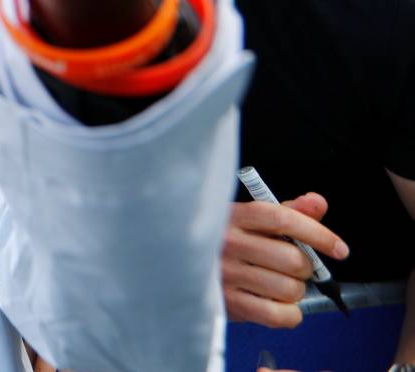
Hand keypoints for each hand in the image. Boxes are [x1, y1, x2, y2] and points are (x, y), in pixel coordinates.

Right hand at [221, 193, 348, 327]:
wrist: (179, 262)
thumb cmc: (223, 240)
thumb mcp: (248, 219)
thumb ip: (287, 211)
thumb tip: (318, 203)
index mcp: (234, 216)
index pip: (283, 218)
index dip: (318, 233)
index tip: (338, 248)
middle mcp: (228, 243)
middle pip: (293, 259)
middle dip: (305, 267)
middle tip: (294, 267)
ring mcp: (226, 274)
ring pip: (289, 289)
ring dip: (295, 291)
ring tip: (279, 285)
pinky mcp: (228, 303)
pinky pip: (277, 315)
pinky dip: (289, 314)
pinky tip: (279, 305)